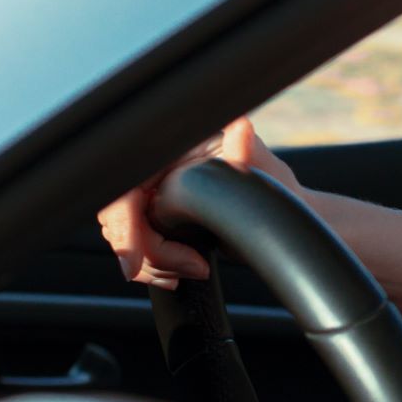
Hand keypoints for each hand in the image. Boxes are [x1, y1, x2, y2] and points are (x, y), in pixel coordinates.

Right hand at [96, 116, 303, 290]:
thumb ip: (246, 152)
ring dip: (152, 263)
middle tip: (187, 269)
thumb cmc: (272, 187)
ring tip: (194, 269)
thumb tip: (241, 127)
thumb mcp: (260, 170)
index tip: (134, 263)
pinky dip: (154, 265)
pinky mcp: (157, 215)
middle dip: (144, 253)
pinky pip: (139, 243)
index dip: (123, 225)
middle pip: (118, 216)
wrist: (283, 213)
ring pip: (126, 234)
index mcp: (172, 148)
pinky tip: (178, 273)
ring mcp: (154, 191)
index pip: (123, 187)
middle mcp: (156, 167)